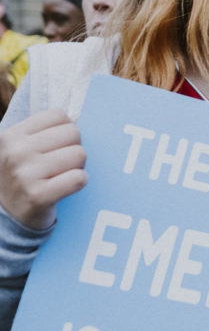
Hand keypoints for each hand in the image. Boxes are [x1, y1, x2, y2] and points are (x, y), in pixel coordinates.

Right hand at [0, 109, 86, 229]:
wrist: (6, 214)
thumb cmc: (22, 175)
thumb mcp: (20, 147)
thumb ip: (44, 130)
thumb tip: (75, 117)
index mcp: (11, 136)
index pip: (59, 115)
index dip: (64, 131)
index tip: (54, 146)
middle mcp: (16, 152)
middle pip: (73, 133)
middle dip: (72, 148)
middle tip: (58, 164)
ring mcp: (25, 174)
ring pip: (80, 154)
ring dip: (77, 166)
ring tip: (59, 176)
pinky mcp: (38, 195)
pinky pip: (79, 178)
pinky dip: (78, 183)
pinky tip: (63, 187)